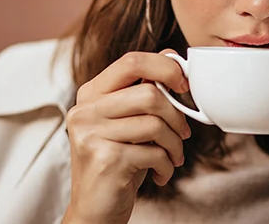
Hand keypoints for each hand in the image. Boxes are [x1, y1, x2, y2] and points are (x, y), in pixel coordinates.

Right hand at [63, 50, 191, 223]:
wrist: (95, 210)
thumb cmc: (117, 162)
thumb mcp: (128, 122)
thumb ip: (142, 92)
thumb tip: (173, 59)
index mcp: (91, 93)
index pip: (131, 61)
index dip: (165, 67)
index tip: (183, 84)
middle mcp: (85, 110)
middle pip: (149, 94)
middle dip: (176, 115)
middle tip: (182, 133)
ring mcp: (91, 134)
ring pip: (155, 124)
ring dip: (174, 144)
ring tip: (172, 157)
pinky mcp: (105, 159)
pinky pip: (154, 152)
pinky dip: (167, 165)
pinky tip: (160, 173)